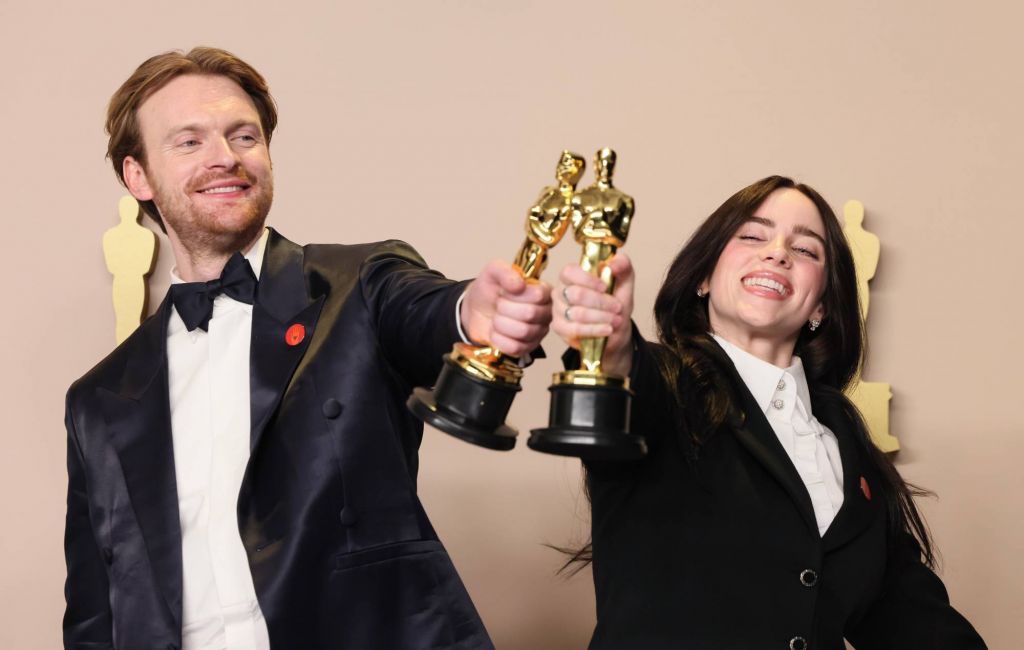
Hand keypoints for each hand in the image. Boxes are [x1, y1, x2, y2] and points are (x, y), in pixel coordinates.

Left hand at [460, 259, 551, 356]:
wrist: (475, 311)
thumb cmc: (489, 290)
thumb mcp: (492, 272)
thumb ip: (505, 271)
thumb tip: (519, 284)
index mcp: (543, 291)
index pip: (538, 295)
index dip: (516, 295)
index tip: (505, 291)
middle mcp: (545, 312)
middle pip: (530, 314)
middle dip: (505, 308)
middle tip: (498, 305)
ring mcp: (538, 332)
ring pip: (523, 331)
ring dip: (500, 324)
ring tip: (496, 318)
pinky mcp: (527, 348)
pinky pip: (515, 347)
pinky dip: (499, 339)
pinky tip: (496, 332)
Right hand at [552, 253, 633, 376]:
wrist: (616, 329)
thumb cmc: (615, 302)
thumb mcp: (624, 281)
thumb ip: (623, 265)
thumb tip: (612, 264)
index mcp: (572, 275)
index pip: (569, 272)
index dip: (587, 279)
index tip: (605, 287)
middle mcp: (561, 291)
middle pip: (576, 294)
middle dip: (601, 302)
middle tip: (617, 307)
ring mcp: (558, 310)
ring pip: (577, 313)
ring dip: (601, 317)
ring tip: (616, 320)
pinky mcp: (560, 328)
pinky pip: (575, 329)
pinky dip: (595, 329)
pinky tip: (607, 329)